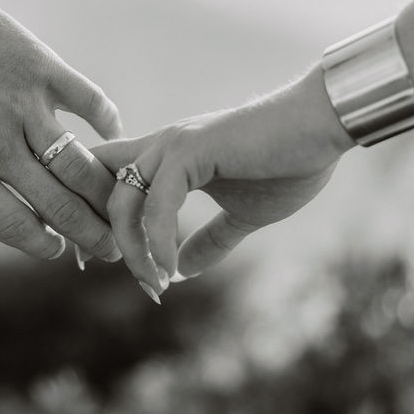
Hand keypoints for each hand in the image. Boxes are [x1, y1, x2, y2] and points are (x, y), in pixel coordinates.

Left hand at [0, 0, 122, 262]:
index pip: (13, 224)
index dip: (40, 245)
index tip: (55, 251)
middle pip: (56, 203)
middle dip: (90, 233)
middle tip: (110, 249)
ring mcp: (22, 103)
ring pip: (78, 163)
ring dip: (106, 192)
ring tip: (121, 207)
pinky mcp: (41, 67)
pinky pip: (89, 100)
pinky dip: (108, 120)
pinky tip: (114, 136)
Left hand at [92, 65, 354, 297]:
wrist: (322, 129)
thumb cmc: (288, 164)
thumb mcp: (242, 215)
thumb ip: (210, 240)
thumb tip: (182, 271)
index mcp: (165, 157)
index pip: (105, 180)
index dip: (92, 219)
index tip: (96, 263)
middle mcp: (158, 146)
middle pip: (98, 194)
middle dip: (99, 241)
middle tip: (138, 283)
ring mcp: (171, 145)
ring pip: (121, 202)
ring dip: (132, 251)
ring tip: (156, 284)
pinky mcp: (190, 149)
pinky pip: (157, 204)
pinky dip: (158, 241)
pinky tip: (170, 269)